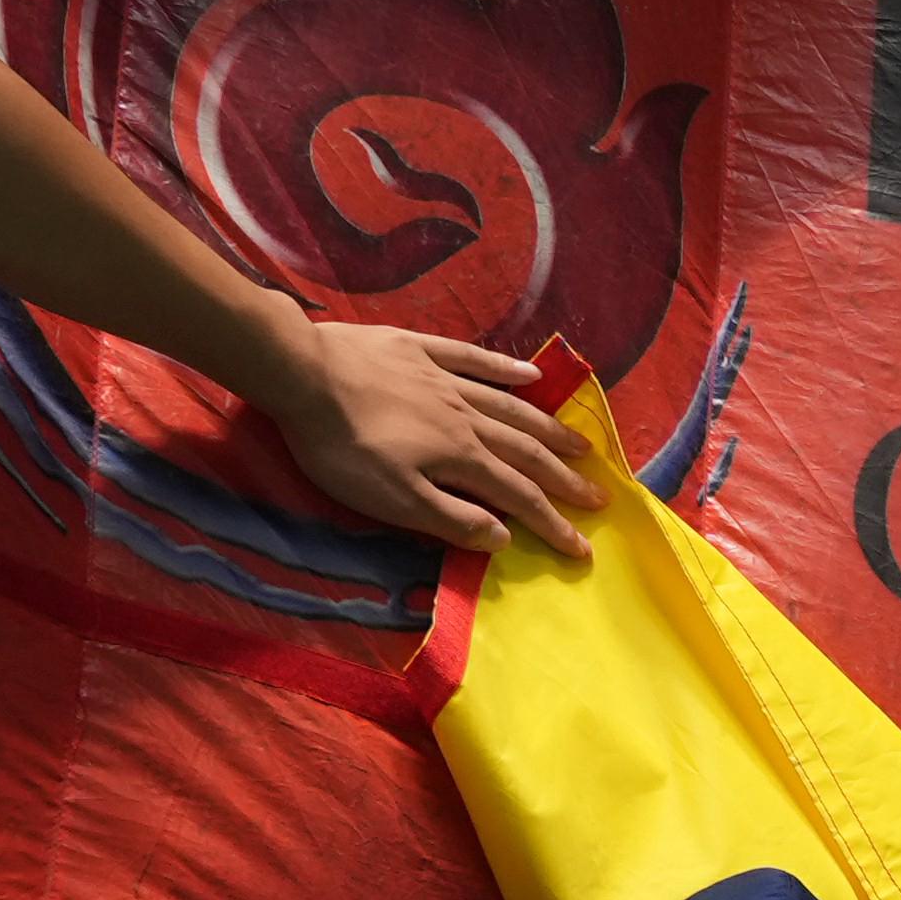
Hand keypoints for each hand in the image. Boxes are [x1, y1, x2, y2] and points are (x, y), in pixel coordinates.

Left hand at [245, 309, 596, 562]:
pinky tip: (530, 374)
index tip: (584, 549)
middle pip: (526, 450)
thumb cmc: (340, 446)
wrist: (301, 373)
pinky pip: (473, 359)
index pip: (519, 497)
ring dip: (549, 428)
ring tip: (581, 445)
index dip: (553, 525)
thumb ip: (450, 518)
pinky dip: (505, 368)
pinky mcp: (420, 350)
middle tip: (600, 496)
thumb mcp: (392, 500)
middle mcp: (465, 417)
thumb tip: (504, 536)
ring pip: (510, 406)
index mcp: (460, 457)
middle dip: (565, 478)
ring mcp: (445, 380)